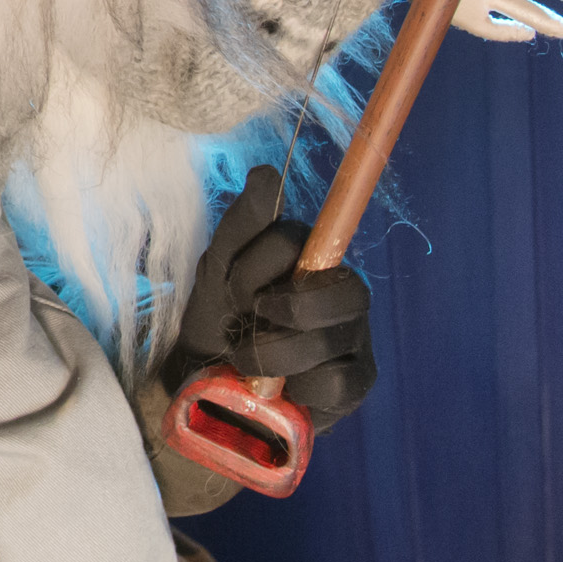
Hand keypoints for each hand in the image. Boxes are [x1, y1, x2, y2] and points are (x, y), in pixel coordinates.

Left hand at [175, 166, 374, 421]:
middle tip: (243, 324)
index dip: (255, 268)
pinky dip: (296, 388)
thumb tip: (268, 173)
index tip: (232, 289)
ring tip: (247, 360)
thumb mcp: (220, 267)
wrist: (205, 380)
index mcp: (316, 257)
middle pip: (342, 292)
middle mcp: (346, 294)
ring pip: (328, 340)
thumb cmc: (220, 315)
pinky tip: (282, 388)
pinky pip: (336, 384)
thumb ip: (244, 222)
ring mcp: (356, 339)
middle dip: (275, 313)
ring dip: (271, 355)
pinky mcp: (356, 384)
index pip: (296, 243)